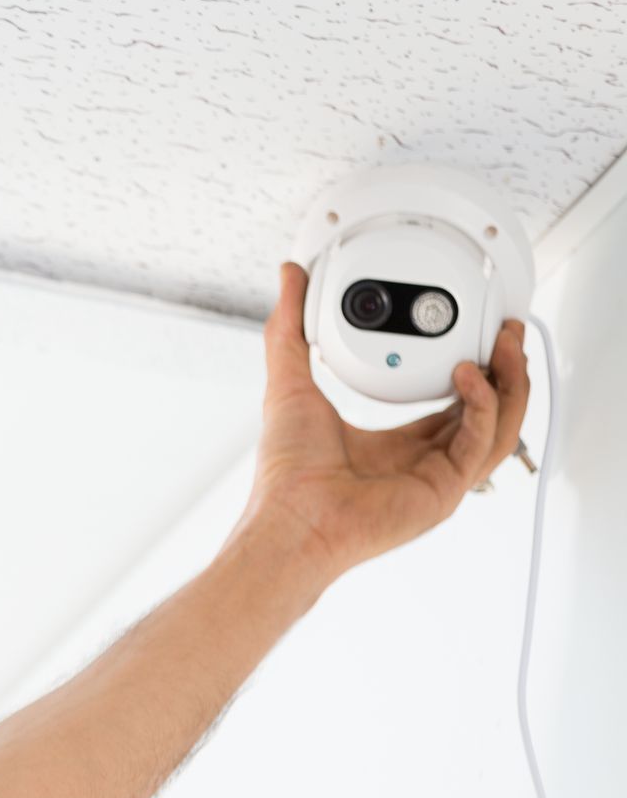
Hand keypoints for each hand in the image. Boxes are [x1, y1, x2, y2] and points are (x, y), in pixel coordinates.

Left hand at [243, 261, 532, 580]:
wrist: (291, 518)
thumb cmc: (288, 473)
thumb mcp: (290, 384)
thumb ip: (289, 331)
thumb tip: (289, 279)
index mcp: (394, 444)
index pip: (452, 403)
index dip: (473, 368)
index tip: (476, 334)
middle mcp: (421, 461)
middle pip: (489, 412)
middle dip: (505, 368)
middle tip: (505, 329)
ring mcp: (437, 478)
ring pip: (499, 426)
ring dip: (509, 381)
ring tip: (504, 342)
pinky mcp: (444, 491)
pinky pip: (481, 442)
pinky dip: (483, 405)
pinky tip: (468, 375)